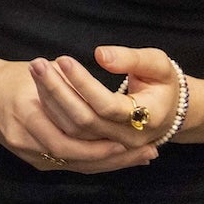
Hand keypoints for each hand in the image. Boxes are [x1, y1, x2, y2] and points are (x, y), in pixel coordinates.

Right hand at [0, 48, 151, 173]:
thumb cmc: (13, 76)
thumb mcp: (40, 72)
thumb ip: (68, 85)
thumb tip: (105, 97)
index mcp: (27, 112)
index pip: (71, 139)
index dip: (103, 143)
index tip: (132, 138)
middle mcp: (26, 139)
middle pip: (77, 158)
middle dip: (115, 158)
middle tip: (147, 154)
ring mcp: (27, 153)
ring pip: (75, 165)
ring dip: (109, 164)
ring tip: (139, 158)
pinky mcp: (31, 159)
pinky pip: (67, 165)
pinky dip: (93, 163)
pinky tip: (115, 159)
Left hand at [28, 45, 182, 157]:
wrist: (168, 112)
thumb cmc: (162, 82)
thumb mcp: (157, 64)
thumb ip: (131, 59)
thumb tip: (100, 55)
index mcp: (148, 118)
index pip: (107, 106)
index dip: (83, 84)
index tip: (63, 60)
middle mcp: (129, 138)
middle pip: (84, 121)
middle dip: (57, 91)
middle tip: (37, 64)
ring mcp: (112, 146)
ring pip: (72, 131)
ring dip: (50, 100)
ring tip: (36, 70)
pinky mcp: (98, 148)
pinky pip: (69, 136)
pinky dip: (53, 112)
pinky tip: (41, 88)